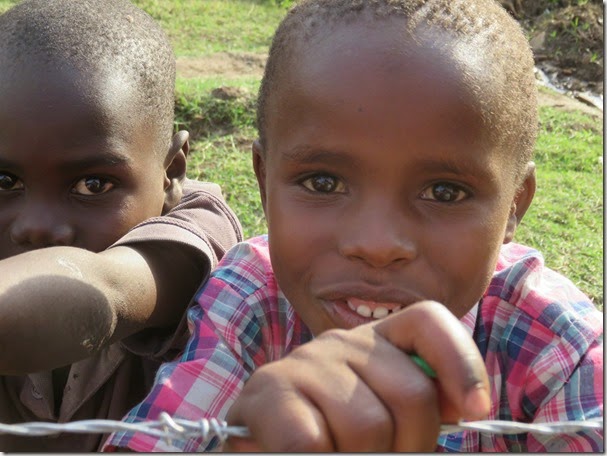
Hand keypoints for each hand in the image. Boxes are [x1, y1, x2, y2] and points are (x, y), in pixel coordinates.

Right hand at [224, 300, 489, 451]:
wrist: (261, 441)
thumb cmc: (331, 435)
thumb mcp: (380, 416)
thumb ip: (415, 406)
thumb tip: (470, 406)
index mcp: (376, 343)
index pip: (427, 320)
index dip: (461, 362)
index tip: (475, 410)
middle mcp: (341, 342)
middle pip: (412, 393)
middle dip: (409, 445)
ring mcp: (303, 363)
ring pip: (367, 426)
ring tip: (339, 455)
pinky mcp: (268, 393)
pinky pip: (311, 441)